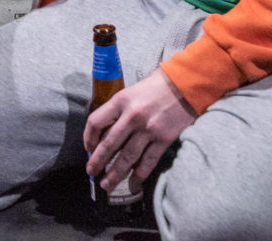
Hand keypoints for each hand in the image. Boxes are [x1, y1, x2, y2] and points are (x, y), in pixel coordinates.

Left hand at [83, 69, 195, 195]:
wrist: (183, 86)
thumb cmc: (153, 89)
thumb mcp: (129, 93)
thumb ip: (116, 111)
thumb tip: (103, 135)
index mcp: (120, 101)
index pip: (96, 121)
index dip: (88, 137)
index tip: (88, 149)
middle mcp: (132, 116)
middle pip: (109, 143)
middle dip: (98, 161)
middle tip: (91, 173)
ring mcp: (148, 129)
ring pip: (127, 157)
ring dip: (116, 173)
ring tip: (107, 185)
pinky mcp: (164, 139)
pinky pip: (148, 161)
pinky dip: (139, 174)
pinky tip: (133, 183)